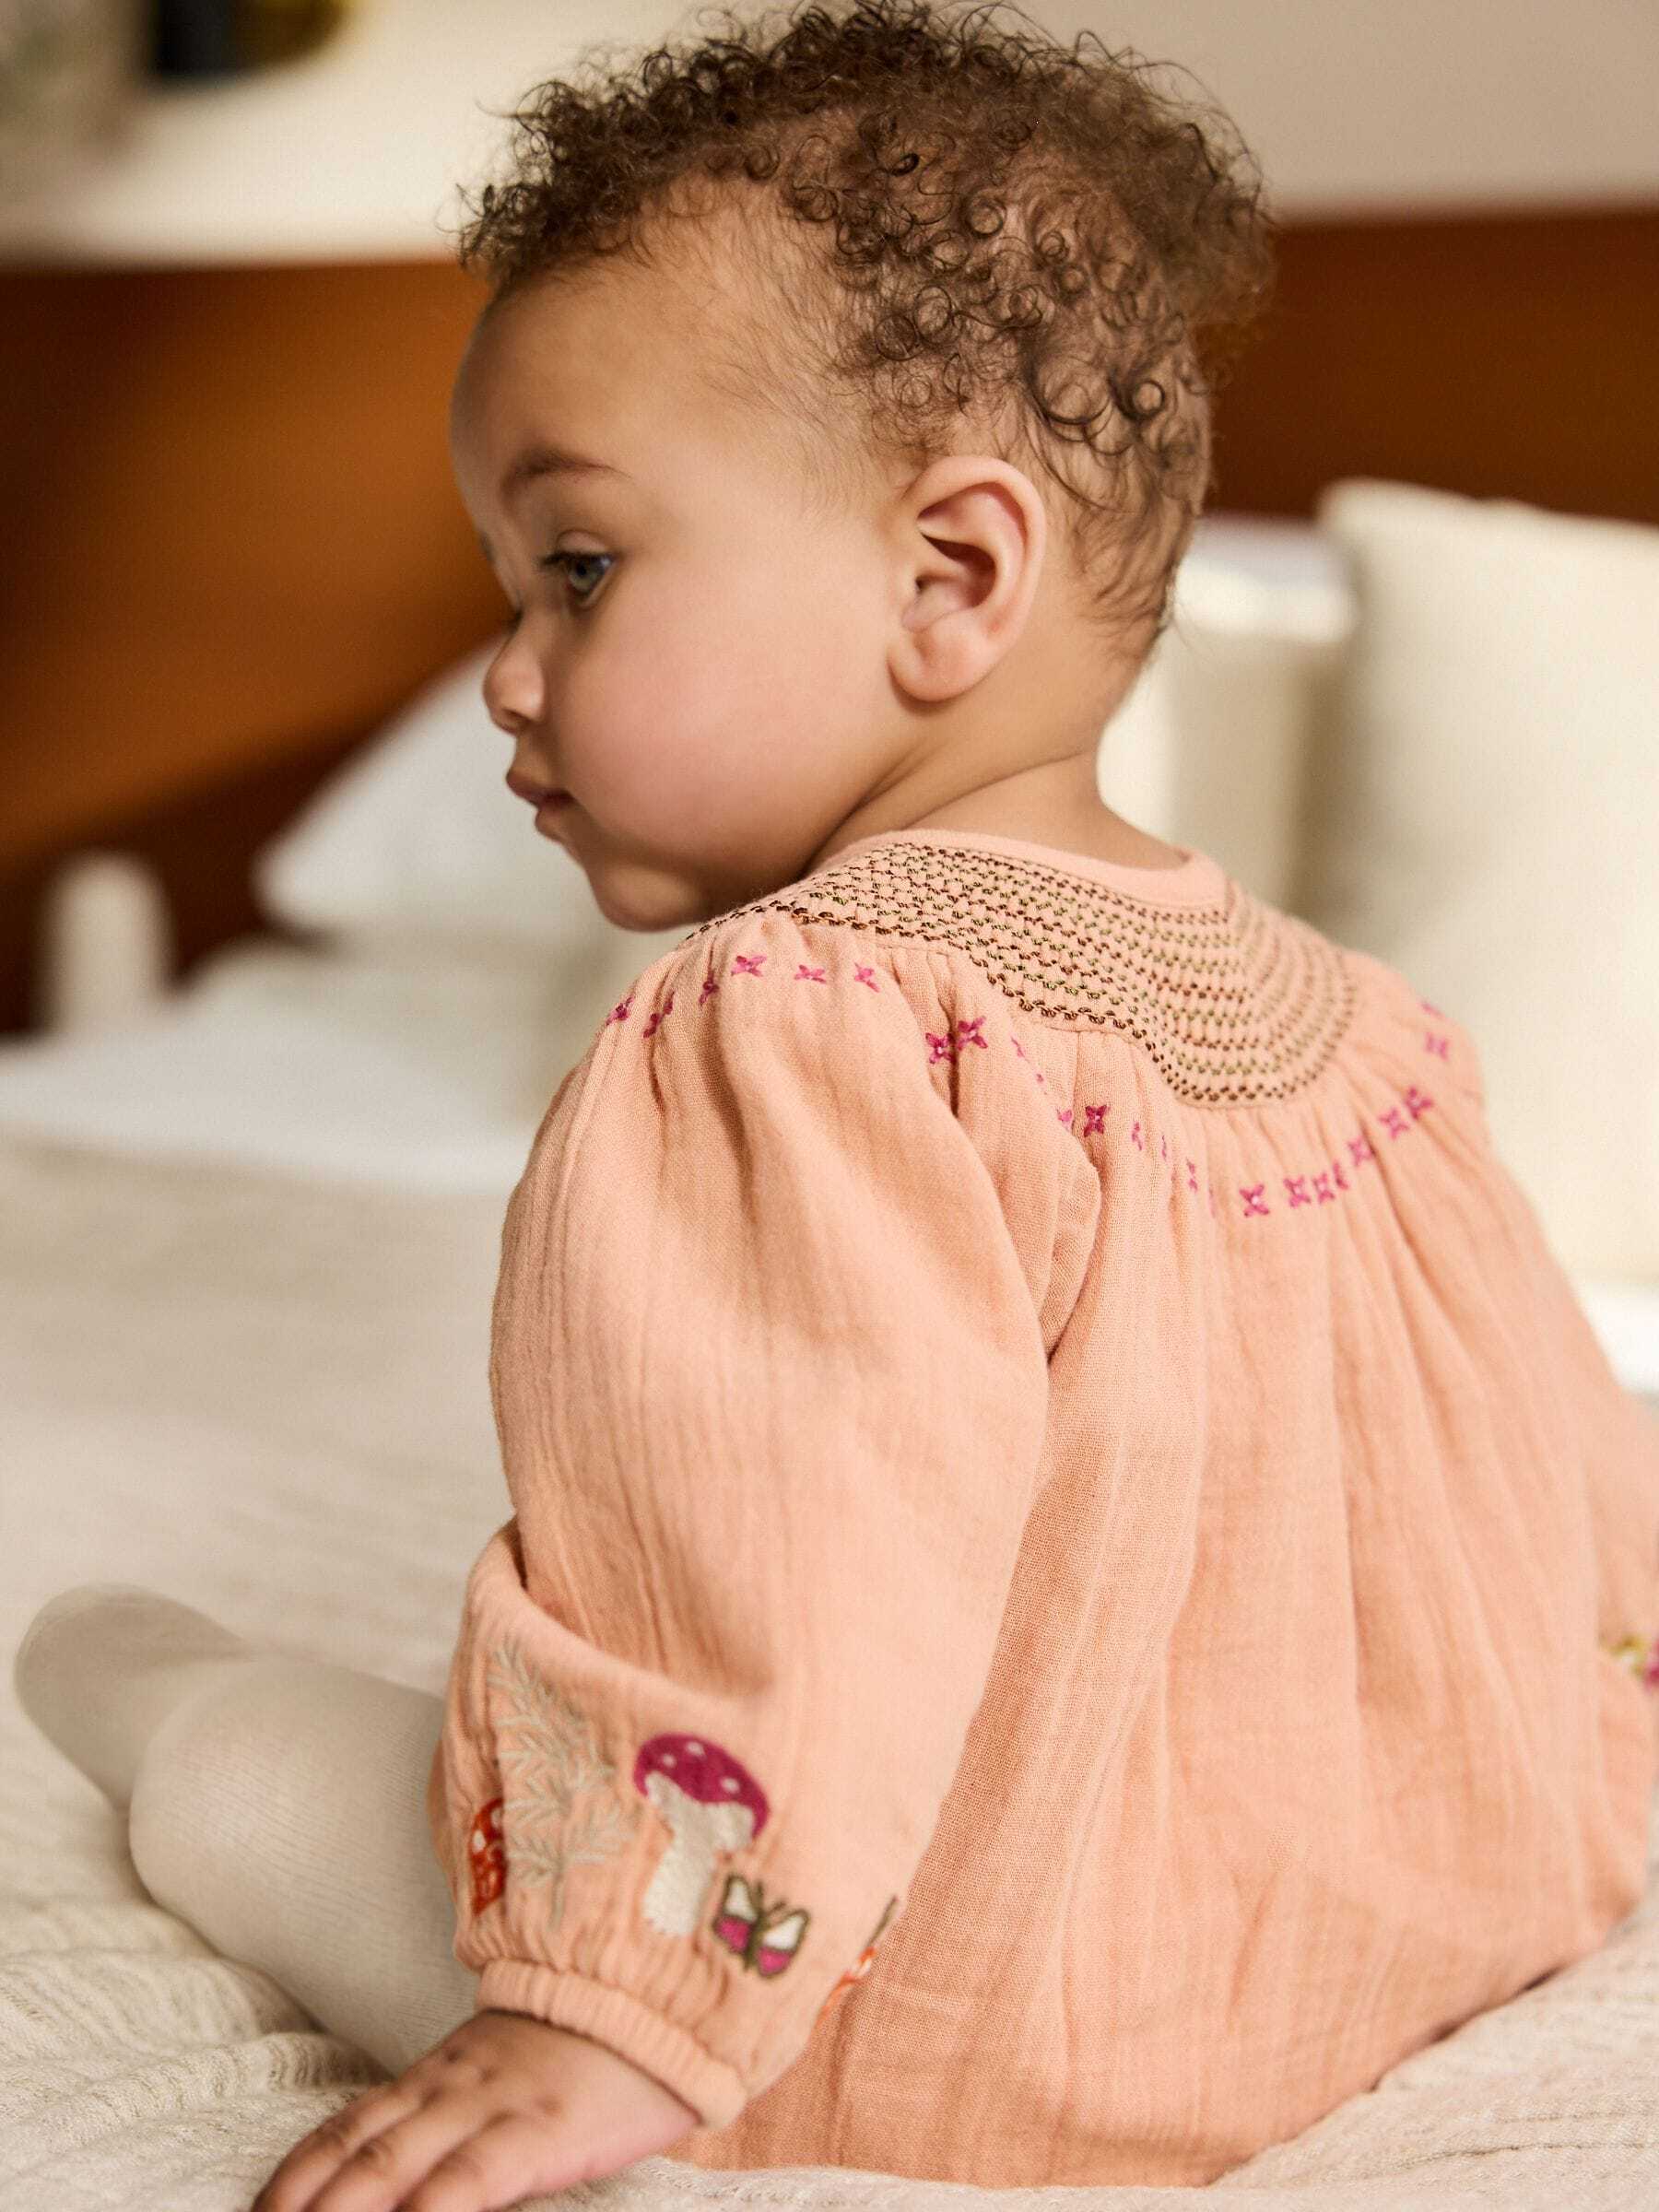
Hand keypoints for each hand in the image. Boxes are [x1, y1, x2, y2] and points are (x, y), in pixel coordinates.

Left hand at [249, 2006, 701, 2210]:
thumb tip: (416, 2174)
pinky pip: (470, 2179)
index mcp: (441, 2075)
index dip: (294, 2176)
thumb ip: (462, 2113)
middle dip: (300, 2203)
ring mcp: (491, 2106)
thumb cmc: (596, 2048)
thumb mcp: (512, 2074)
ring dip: (340, 2210)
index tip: (255, 2211)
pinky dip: (428, 2211)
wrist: (669, 1995)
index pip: (346, 2129)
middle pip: (353, 2152)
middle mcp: (450, 2088)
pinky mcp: (540, 2131)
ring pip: (392, 2164)